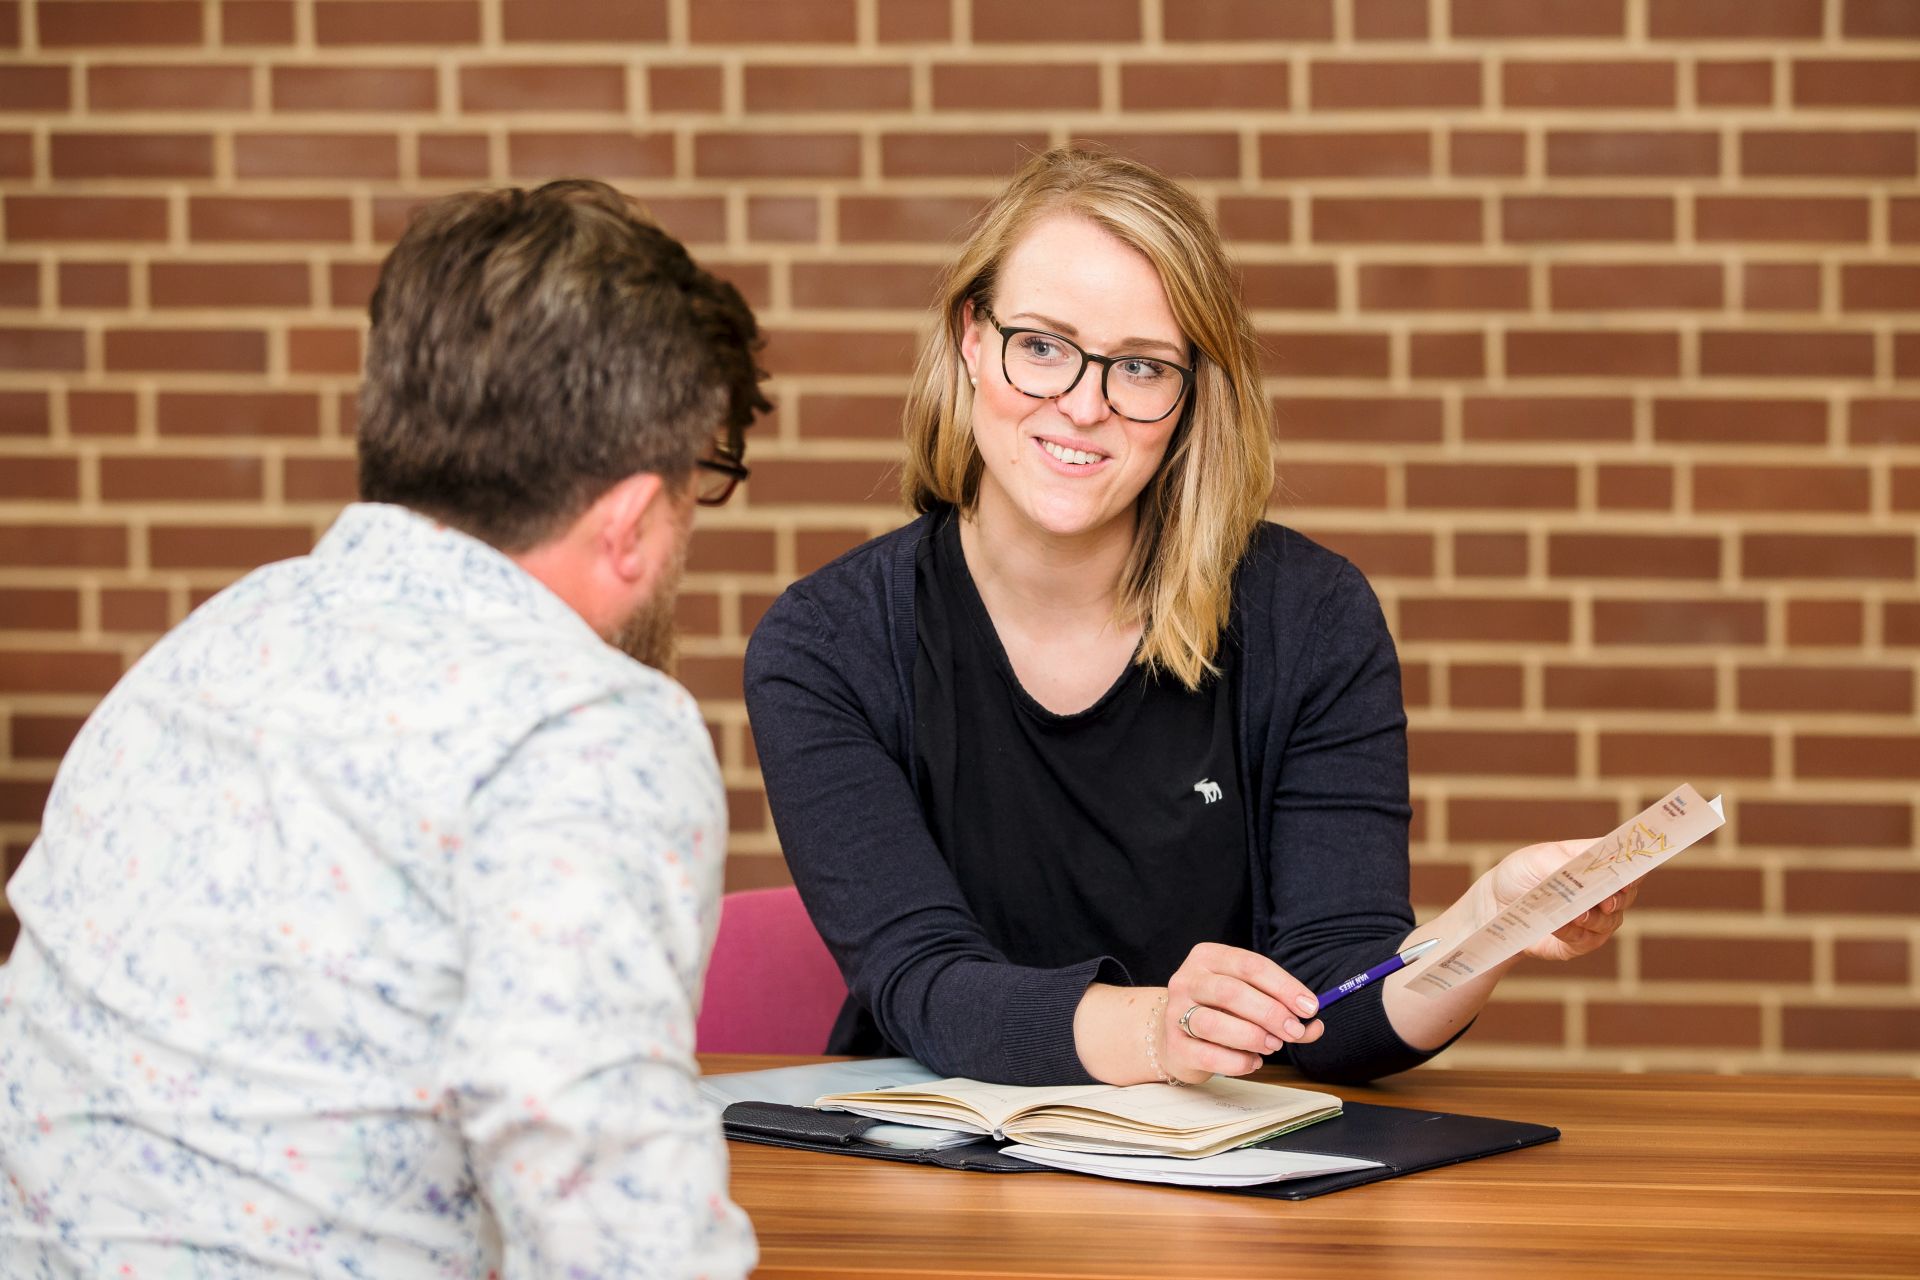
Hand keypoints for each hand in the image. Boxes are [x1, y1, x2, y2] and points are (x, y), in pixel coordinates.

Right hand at [1157, 943, 1323, 1083]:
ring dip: (1253, 1037)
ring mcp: (1175, 1013)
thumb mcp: (1249, 999)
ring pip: (1215, 1024)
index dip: (1283, 986)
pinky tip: (1253, 1061)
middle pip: (1231, 992)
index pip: (1250, 965)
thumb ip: (1283, 1010)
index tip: (1310, 1007)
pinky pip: (1209, 1056)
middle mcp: (1187, 980)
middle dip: (1270, 1013)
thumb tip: (1314, 1026)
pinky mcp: (1175, 1047)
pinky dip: (1238, 1062)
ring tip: (1272, 1045)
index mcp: (1208, 957)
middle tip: (1294, 1031)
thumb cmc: (1220, 1012)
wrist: (1174, 1034)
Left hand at [1488, 839, 1638, 963]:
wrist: (1494, 906)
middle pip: (1625, 894)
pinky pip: (1587, 940)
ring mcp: (1593, 917)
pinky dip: (1573, 933)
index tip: (1632, 873)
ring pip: (1610, 921)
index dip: (1633, 867)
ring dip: (1593, 918)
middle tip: (1606, 901)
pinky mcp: (1580, 941)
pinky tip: (1558, 926)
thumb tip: (1588, 871)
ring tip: (1575, 914)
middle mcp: (1599, 890)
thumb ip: (1563, 863)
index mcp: (1593, 862)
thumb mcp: (1536, 859)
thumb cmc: (1519, 874)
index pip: (1624, 861)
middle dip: (1617, 898)